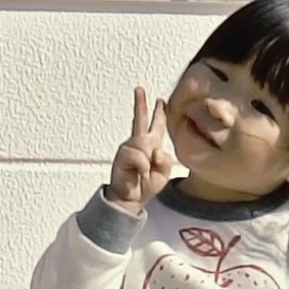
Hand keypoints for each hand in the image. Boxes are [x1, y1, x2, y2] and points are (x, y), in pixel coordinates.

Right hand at [105, 88, 172, 212]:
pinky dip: (142, 166)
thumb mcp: (164, 173)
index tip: (160, 100)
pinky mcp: (123, 155)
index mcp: (151, 146)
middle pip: (140, 120)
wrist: (130, 199)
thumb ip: (165, 160)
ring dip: (147, 160)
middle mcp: (138, 144)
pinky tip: (138, 173)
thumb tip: (155, 149)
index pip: (155, 126)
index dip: (159, 113)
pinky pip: (139, 156)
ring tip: (143, 171)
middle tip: (139, 89)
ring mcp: (129, 148)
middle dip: (140, 104)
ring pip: (145, 143)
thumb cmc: (145, 186)